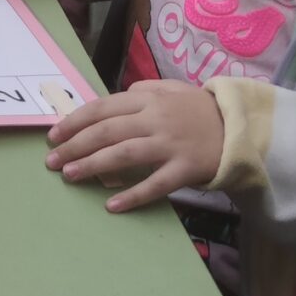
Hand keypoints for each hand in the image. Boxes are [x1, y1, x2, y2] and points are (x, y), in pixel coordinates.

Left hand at [44, 80, 226, 211]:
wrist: (243, 129)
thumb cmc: (202, 111)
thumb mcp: (174, 89)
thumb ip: (145, 90)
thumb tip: (118, 95)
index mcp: (149, 99)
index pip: (102, 109)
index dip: (74, 122)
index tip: (53, 136)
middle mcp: (156, 119)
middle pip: (106, 132)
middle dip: (74, 146)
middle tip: (52, 162)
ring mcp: (171, 144)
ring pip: (124, 154)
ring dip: (92, 165)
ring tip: (69, 176)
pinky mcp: (186, 169)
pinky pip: (156, 184)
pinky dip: (133, 195)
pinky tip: (111, 205)